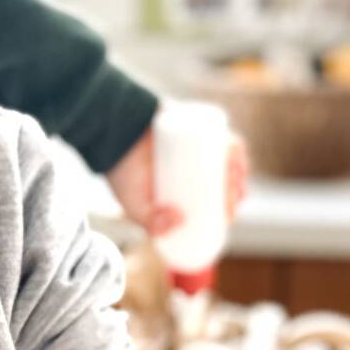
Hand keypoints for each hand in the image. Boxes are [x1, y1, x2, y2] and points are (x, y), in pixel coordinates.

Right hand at [106, 120, 249, 239]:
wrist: (112, 133)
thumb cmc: (121, 172)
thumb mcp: (135, 206)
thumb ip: (151, 223)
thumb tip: (180, 221)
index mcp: (183, 189)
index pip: (212, 202)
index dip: (226, 209)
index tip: (228, 215)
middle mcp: (192, 168)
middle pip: (223, 181)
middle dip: (235, 191)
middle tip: (231, 197)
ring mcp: (196, 146)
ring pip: (226, 161)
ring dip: (238, 170)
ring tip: (234, 179)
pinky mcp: (196, 126)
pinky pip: (221, 136)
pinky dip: (234, 146)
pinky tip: (237, 156)